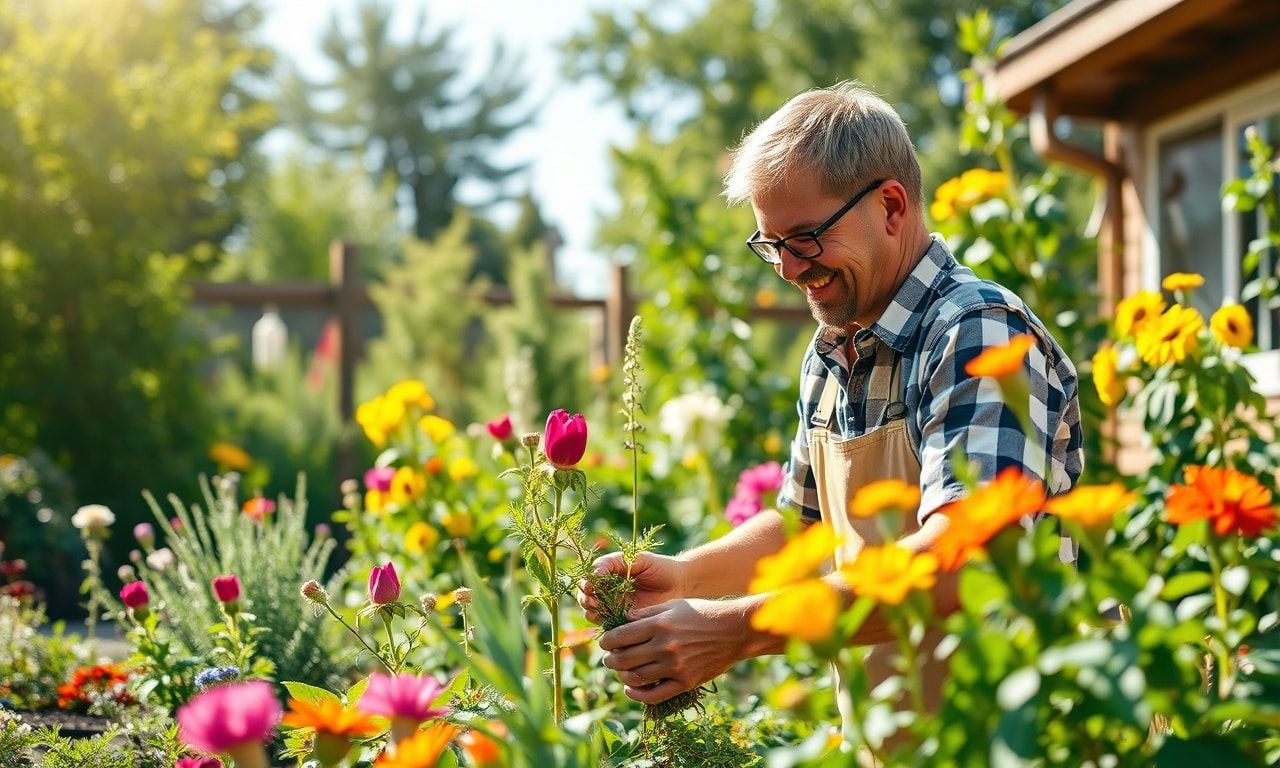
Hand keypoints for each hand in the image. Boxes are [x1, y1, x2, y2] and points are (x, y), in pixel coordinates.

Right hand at [577, 551, 685, 623]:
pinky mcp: (624, 622)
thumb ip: (614, 562)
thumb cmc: (659, 568)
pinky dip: (604, 623)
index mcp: (608, 575)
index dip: (585, 582)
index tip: (591, 583)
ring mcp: (614, 608)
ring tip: (600, 607)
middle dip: (585, 598)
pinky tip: (611, 618)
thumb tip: (594, 573)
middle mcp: (608, 592)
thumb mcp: (637, 559)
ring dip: (592, 610)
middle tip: (593, 598)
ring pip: (591, 613)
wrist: (681, 585)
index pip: (587, 579)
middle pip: (584, 597)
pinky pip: (608, 626)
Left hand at [597, 596, 758, 704]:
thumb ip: (647, 612)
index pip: (621, 636)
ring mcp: (675, 666)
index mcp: (660, 624)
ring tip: (619, 670)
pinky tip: (630, 688)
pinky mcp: (685, 682)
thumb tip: (622, 621)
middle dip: (610, 660)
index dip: (607, 641)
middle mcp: (665, 646)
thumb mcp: (675, 604)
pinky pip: (655, 695)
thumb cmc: (703, 613)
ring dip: (621, 675)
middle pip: (625, 659)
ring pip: (636, 677)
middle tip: (607, 658)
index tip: (604, 642)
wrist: (735, 630)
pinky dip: (637, 694)